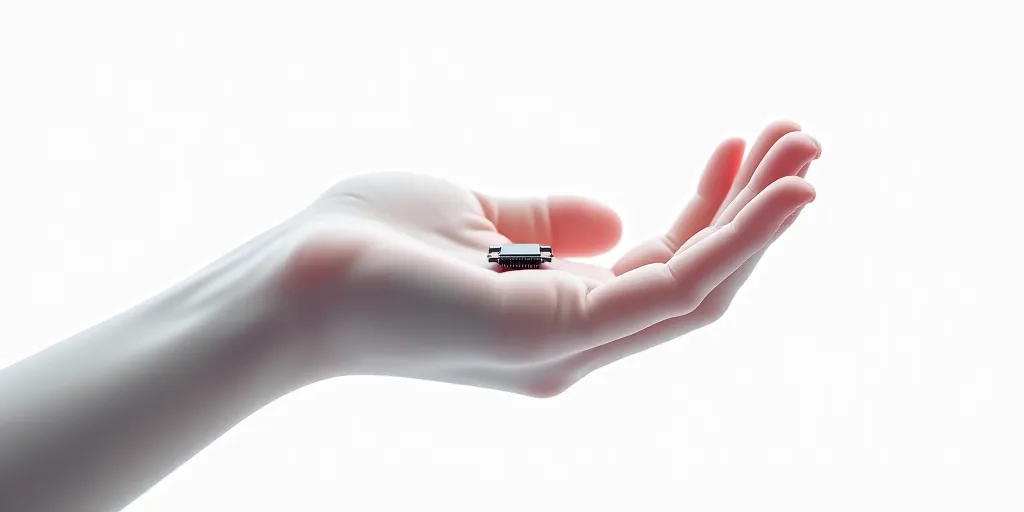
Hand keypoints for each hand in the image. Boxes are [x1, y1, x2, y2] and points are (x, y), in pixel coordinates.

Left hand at [272, 121, 819, 396]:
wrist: (287, 281)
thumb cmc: (367, 245)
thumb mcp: (478, 214)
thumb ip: (551, 221)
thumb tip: (617, 215)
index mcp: (556, 312)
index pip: (658, 267)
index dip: (710, 211)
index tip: (737, 142)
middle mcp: (576, 342)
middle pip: (694, 280)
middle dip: (753, 211)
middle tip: (800, 137)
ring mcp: (572, 346)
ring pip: (702, 290)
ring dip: (762, 221)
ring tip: (806, 150)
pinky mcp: (561, 334)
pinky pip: (676, 290)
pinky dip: (738, 242)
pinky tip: (781, 191)